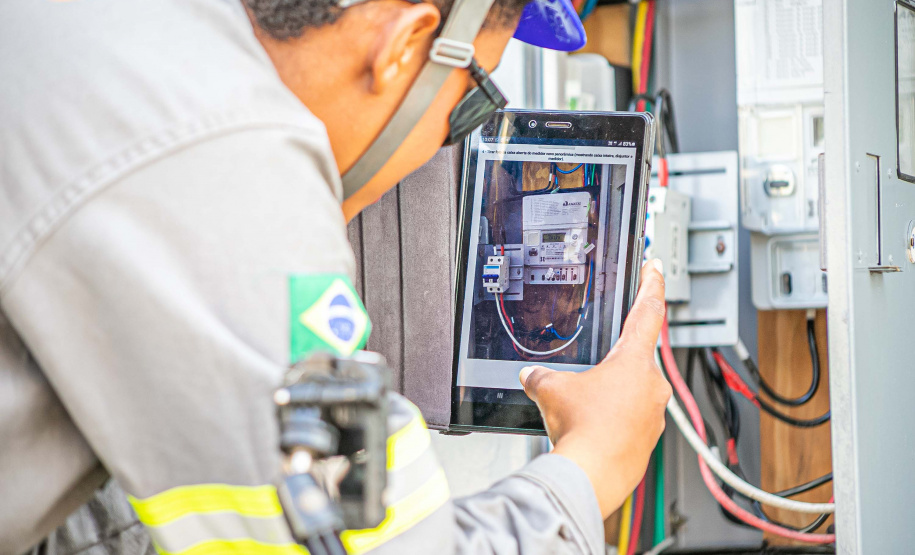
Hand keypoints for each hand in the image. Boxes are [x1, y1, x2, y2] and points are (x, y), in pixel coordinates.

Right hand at [519, 259, 671, 517]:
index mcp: (633, 360)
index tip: (655, 267)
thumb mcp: (550, 390)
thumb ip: (540, 376)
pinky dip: (614, 419)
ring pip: (635, 391)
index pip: (648, 310)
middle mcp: (652, 384)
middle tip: (596, 363)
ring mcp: (654, 414)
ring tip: (585, 405)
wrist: (591, 475)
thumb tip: (529, 376)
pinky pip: (633, 419)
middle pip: (638, 357)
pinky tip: (591, 427)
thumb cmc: (582, 430)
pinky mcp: (648, 440)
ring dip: (614, 393)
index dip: (651, 284)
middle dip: (616, 358)